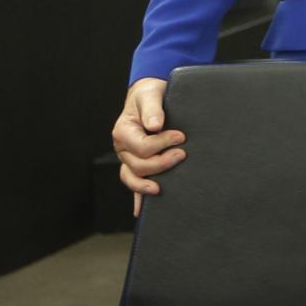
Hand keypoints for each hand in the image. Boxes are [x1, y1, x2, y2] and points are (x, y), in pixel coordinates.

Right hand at [112, 77, 184, 217]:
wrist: (149, 96)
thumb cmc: (150, 94)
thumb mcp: (151, 94)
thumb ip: (153, 108)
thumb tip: (155, 125)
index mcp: (123, 131)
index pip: (141, 147)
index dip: (162, 144)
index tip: (180, 136)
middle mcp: (123, 148)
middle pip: (138, 166)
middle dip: (162, 163)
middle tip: (183, 154)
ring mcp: (128, 159)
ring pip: (133, 179)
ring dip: (147, 185)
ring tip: (162, 188)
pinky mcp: (137, 164)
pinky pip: (134, 184)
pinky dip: (137, 198)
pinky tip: (141, 212)